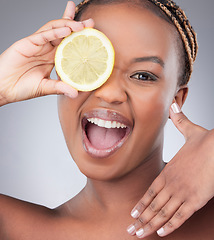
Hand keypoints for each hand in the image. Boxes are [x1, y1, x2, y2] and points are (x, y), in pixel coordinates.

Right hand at [0, 1, 93, 106]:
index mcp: (52, 58)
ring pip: (54, 29)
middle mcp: (46, 49)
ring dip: (68, 25)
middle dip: (77, 25)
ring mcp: (37, 45)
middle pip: (63, 32)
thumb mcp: (46, 88)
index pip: (68, 44)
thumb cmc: (22, 87)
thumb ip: (60, 87)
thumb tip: (76, 93)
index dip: (79, 38)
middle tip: (91, 21)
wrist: (3, 88)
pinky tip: (66, 30)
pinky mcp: (27, 43)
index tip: (93, 35)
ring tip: (81, 25)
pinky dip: (54, 32)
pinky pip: (42, 35)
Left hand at [127, 102, 213, 237]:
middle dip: (141, 219)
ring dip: (151, 225)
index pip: (150, 191)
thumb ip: (179, 120)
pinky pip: (180, 216)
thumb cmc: (205, 142)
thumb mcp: (189, 130)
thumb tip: (173, 105)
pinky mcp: (195, 200)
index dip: (141, 204)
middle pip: (153, 206)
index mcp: (167, 172)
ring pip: (163, 213)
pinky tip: (162, 232)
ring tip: (140, 235)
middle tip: (130, 231)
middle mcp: (171, 184)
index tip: (132, 214)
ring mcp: (182, 193)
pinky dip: (171, 225)